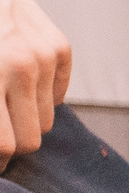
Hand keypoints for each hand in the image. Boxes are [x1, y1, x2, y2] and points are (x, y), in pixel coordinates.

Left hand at [0, 0, 71, 168]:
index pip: (5, 145)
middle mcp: (22, 67)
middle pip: (30, 140)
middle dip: (10, 143)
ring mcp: (44, 56)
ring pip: (45, 121)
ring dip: (23, 119)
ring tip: (2, 103)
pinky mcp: (59, 47)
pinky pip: (58, 96)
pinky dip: (39, 98)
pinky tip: (16, 83)